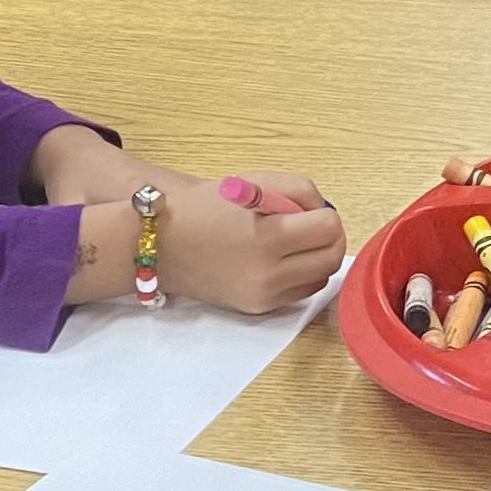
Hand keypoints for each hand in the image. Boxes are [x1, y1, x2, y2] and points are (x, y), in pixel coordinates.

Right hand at [53, 147, 343, 314]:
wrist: (158, 244)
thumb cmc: (202, 207)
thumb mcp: (251, 182)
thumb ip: (297, 191)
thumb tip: (323, 211)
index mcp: (268, 237)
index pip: (329, 228)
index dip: (323, 211)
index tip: (306, 206)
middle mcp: (270, 273)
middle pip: (332, 257)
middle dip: (328, 235)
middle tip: (310, 223)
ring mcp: (265, 295)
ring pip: (322, 278)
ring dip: (319, 256)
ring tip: (295, 240)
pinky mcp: (259, 308)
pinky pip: (301, 292)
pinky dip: (303, 274)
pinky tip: (282, 259)